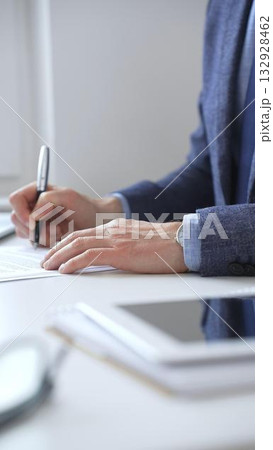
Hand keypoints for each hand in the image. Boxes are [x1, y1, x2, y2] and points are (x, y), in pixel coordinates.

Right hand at [9, 182, 122, 246]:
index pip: (16, 200)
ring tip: (59, 232)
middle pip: (18, 218)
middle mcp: (33, 205)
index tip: (34, 221)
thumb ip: (46, 200)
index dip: (22, 211)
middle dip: (34, 228)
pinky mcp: (40, 233)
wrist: (95, 222)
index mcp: (36, 191)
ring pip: (24, 231)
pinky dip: (45, 241)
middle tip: (53, 231)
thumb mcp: (67, 197)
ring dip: (41, 236)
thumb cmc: (85, 206)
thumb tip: (33, 215)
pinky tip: (58, 236)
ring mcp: (35, 220)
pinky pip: (33, 241)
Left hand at [41, 219, 187, 273]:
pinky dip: (74, 262)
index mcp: (116, 228)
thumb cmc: (166, 245)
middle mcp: (112, 230)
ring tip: (48, 266)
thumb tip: (112, 257)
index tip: (56, 253)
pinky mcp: (120, 252)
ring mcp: (115, 240)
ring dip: (59, 257)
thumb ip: (123, 246)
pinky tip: (65, 270)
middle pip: (75, 238)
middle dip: (56, 250)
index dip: (65, 244)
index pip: (83, 234)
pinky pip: (90, 256)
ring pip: (78, 245)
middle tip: (45, 261)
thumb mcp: (139, 242)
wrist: (182, 242)